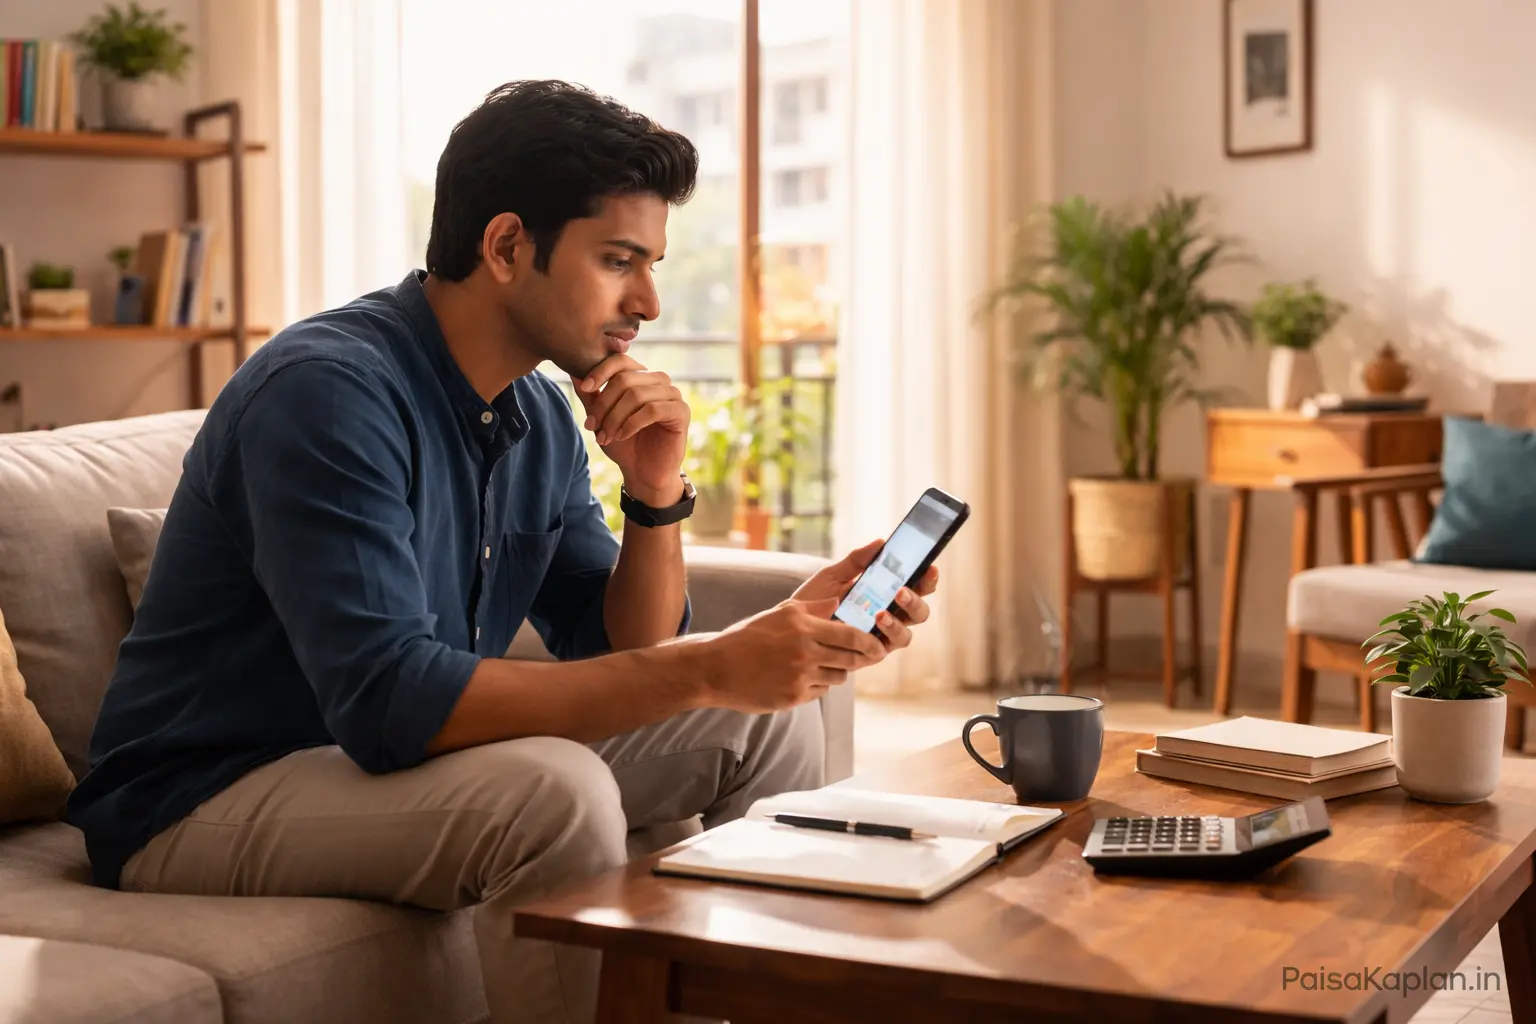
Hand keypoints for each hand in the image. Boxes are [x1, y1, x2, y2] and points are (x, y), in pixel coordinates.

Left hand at [575, 355, 688, 505]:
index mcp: (641, 377)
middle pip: (625, 379)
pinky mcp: (681, 411)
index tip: (586, 388)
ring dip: (615, 417)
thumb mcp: (602, 418)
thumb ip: (591, 396)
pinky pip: (653, 410)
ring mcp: (672, 395)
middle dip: (604, 404)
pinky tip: (623, 435)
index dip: (601, 371)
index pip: (621, 361)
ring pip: (637, 395)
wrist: (643, 473)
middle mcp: (659, 381)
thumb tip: (574, 373)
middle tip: (591, 426)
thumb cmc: (624, 444)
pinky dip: (632, 423)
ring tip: (605, 436)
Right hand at [697, 598, 885, 712]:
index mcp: (803, 628)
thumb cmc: (748, 637)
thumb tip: (839, 599)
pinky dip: (818, 685)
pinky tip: (804, 677)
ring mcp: (799, 678)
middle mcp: (804, 653)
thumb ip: (813, 608)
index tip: (877, 644)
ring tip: (826, 664)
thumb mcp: (778, 614)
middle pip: (850, 659)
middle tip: (866, 657)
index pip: (851, 635)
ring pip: (838, 677)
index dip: (869, 642)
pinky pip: (820, 691)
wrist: (716, 668)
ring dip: (838, 671)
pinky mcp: (793, 698)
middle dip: (861, 659)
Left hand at [793, 539, 940, 663]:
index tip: (929, 567)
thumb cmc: (813, 602)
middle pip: (918, 612)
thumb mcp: (831, 576)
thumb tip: (881, 542)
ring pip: (906, 634)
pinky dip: (882, 637)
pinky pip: (885, 648)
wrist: (789, 631)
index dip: (927, 578)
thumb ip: (855, 562)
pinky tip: (871, 625)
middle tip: (901, 590)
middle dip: (916, 600)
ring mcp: (880, 638)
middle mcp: (889, 618)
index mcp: (885, 595)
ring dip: (898, 622)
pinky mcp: (869, 655)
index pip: (915, 587)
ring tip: (881, 613)